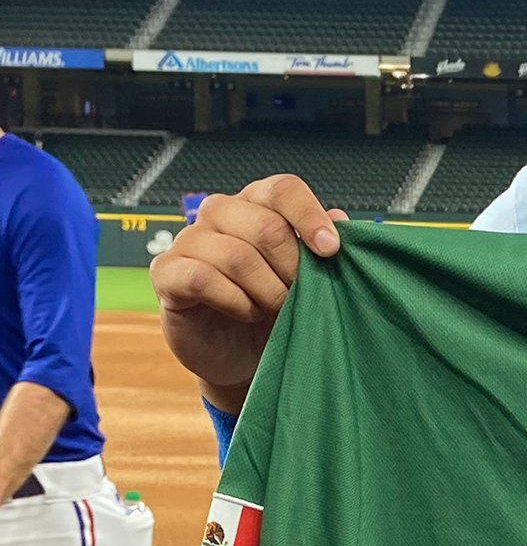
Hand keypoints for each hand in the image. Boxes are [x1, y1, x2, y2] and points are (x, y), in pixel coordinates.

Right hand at [150, 176, 345, 412]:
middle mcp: (220, 213)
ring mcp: (189, 240)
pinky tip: (247, 312)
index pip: (282, 189)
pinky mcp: (167, 272)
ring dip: (268, 291)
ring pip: (237, 256)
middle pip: (266, 226)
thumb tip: (340, 218)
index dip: (310, 216)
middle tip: (301, 297)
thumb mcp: (307, 279)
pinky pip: (203, 278)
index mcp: (256, 204)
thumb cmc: (276, 309)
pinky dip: (235, 301)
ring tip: (276, 311)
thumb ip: (321, 247)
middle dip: (293, 269)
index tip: (332, 251)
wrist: (243, 355)